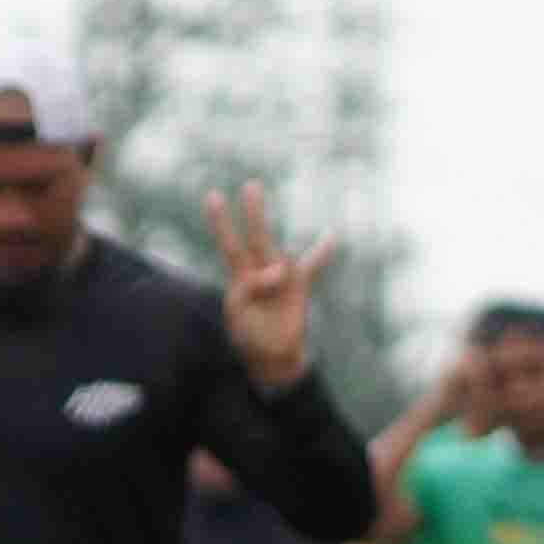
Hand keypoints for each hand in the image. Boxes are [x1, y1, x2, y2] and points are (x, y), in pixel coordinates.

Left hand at [207, 183, 338, 393]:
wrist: (271, 358)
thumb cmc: (249, 336)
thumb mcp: (239, 313)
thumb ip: (251, 288)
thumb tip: (276, 270)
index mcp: (239, 278)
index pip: (229, 244)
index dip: (220, 222)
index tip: (213, 196)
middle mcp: (260, 271)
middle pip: (256, 236)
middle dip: (253, 213)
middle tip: (251, 185)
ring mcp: (281, 276)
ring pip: (280, 256)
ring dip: (274, 273)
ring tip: (271, 290)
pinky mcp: (298, 285)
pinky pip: (312, 266)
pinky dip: (321, 252)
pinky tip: (331, 236)